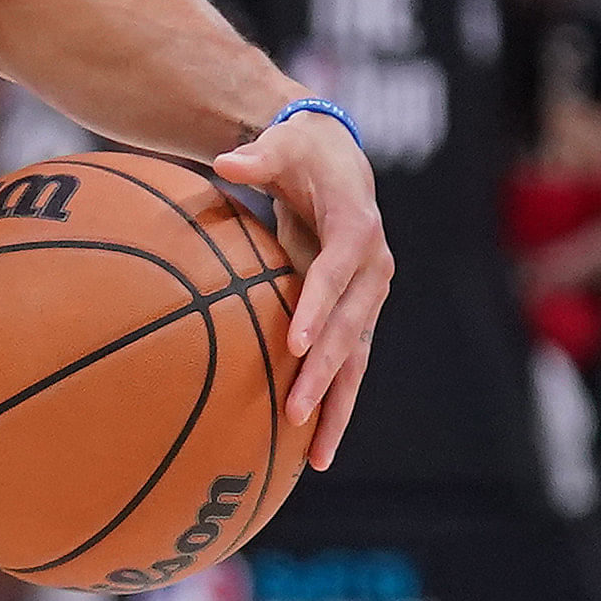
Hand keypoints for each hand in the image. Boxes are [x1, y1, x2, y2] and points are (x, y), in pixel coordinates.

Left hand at [214, 106, 392, 470]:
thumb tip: (226, 160)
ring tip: (317, 455)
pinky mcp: (358, 314)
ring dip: (338, 405)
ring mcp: (369, 296)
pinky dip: (337, 403)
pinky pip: (350, 364)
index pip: (338, 271)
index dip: (319, 306)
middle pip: (350, 326)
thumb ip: (256, 156)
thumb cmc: (299, 152)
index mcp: (357, 227)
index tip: (295, 343)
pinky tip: (316, 447)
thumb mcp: (280, 145)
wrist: (336, 160)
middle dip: (324, 371)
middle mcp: (373, 267)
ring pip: (357, 357)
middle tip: (295, 411)